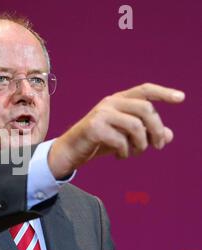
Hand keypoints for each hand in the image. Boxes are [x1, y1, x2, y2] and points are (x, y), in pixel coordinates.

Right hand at [48, 83, 184, 178]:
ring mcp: (101, 114)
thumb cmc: (98, 142)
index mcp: (118, 100)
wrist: (71, 150)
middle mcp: (110, 103)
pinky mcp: (94, 127)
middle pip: (146, 109)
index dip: (163, 93)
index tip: (181, 98)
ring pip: (136, 126)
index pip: (144, 90)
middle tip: (158, 146)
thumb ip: (146, 134)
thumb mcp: (125, 137)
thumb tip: (169, 135)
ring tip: (136, 153)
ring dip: (141, 144)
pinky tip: (120, 156)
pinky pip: (121, 140)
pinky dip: (125, 152)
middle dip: (156, 129)